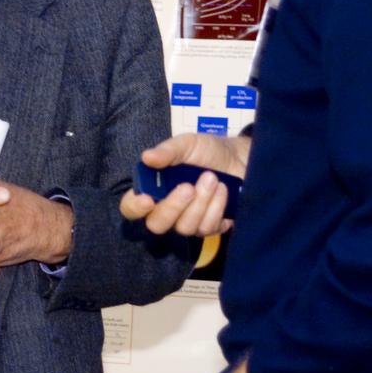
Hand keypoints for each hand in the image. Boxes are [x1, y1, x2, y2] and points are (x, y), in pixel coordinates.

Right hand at [119, 133, 249, 236]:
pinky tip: (223, 190)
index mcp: (153, 188)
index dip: (135, 207)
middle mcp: (167, 209)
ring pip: (185, 227)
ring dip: (201, 202)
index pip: (131, 207)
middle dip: (173, 207)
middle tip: (189, 187)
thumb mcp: (187, 144)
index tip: (148, 199)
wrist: (240, 158)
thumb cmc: (207, 151)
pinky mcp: (210, 227)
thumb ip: (167, 151)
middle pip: (157, 224)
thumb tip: (146, 157)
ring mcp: (189, 221)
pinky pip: (208, 228)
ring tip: (212, 178)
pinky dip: (217, 207)